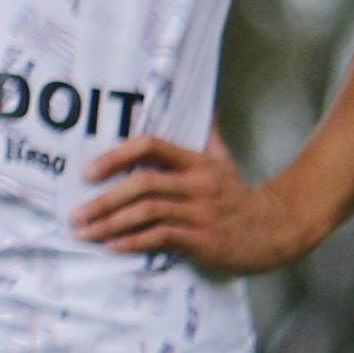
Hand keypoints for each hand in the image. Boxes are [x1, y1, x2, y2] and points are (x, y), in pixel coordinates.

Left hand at [73, 134, 323, 276]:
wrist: (276, 229)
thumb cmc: (239, 195)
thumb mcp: (223, 160)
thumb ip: (205, 136)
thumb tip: (200, 106)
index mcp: (197, 161)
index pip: (152, 146)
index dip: (117, 156)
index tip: (89, 171)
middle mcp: (198, 183)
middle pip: (143, 184)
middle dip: (103, 200)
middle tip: (76, 214)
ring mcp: (202, 212)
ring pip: (148, 212)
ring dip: (111, 224)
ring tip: (86, 233)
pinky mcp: (204, 239)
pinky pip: (161, 237)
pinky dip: (133, 242)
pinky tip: (113, 246)